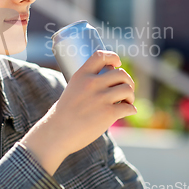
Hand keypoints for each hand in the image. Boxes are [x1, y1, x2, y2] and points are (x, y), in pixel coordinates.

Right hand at [20, 50, 136, 174]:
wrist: (57, 133)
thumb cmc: (64, 114)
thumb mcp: (72, 90)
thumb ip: (87, 83)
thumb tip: (109, 80)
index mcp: (81, 75)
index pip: (101, 56)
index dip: (113, 57)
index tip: (117, 63)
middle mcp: (92, 84)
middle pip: (120, 73)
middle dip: (127, 81)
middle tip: (126, 90)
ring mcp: (101, 98)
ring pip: (127, 89)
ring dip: (130, 96)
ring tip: (127, 102)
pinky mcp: (108, 113)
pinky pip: (129, 107)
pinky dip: (131, 109)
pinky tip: (128, 111)